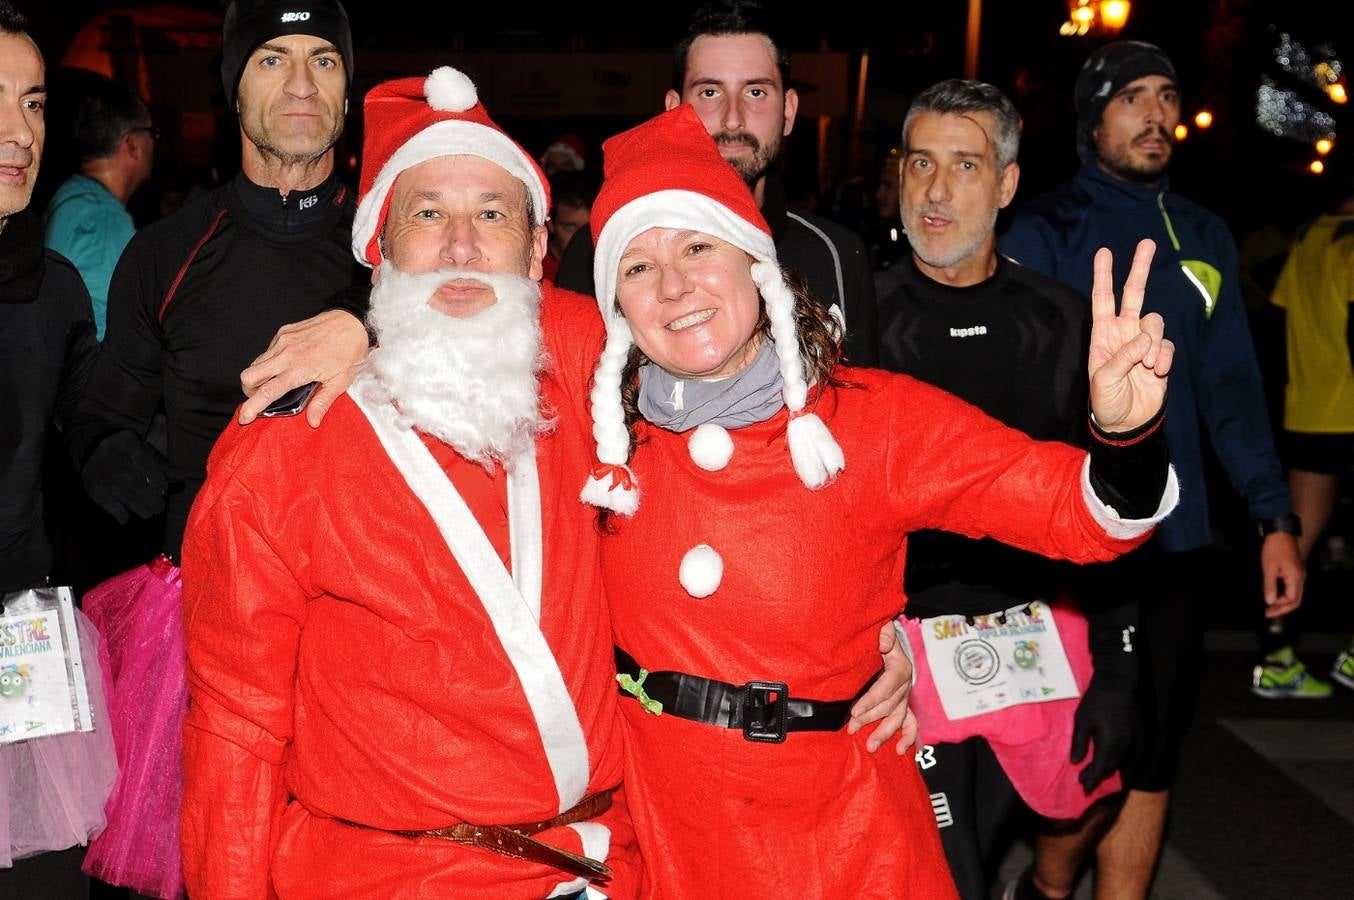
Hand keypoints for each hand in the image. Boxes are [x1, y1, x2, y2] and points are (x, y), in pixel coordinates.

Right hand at [81, 430, 168, 523]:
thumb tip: (181, 478)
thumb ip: (161, 463)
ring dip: (139, 509)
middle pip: (139, 487)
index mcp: (134, 451)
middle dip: (152, 501)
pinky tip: (125, 517)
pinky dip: (118, 513)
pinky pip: (108, 504)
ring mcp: (104, 476)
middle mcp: (118, 463)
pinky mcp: (94, 486)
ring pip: (125, 497)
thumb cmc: (127, 449)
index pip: (151, 472)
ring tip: (148, 513)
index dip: (159, 484)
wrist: (93, 445)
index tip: (163, 491)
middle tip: (159, 508)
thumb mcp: (145, 448)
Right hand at [238, 309, 369, 427]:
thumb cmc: (349, 351)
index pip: (267, 392)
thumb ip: (322, 402)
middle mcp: (286, 354)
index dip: (252, 407)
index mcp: (299, 369)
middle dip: (249, 391)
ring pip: (256, 363)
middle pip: (249, 376)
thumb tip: (312, 422)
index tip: (244, 417)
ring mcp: (283, 341)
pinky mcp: (283, 332)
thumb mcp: (340, 381)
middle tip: (261, 398)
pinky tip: (285, 366)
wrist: (352, 321)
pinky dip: (269, 362)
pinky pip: (267, 351)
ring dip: (258, 377)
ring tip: (274, 383)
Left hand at [848, 620, 917, 754]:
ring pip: (898, 718)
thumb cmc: (879, 636)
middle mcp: (905, 684)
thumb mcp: (881, 629)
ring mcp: (905, 696)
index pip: (887, 686)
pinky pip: (911, 723)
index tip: (855, 711)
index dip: (872, 700)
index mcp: (900, 666)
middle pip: (890, 705)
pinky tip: (899, 749)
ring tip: (870, 745)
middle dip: (870, 718)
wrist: (887, 640)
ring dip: (884, 732)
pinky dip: (908, 737)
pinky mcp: (903, 704)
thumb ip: (883, 633)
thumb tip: (883, 644)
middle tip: (852, 728)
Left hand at [1070, 674, 1135, 792]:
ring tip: (1095, 773)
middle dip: (1098, 776)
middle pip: (1111, 768)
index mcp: (1110, 745)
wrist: (1119, 682)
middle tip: (1085, 780)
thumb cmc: (1097, 700)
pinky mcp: (1138, 734)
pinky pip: (1129, 755)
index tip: (1083, 789)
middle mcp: (1125, 747)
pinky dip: (1119, 762)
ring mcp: (1134, 740)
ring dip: (1109, 770)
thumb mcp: (1082, 720)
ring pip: (1122, 763)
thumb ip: (1079, 743)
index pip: (1100, 770)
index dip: (1091, 780)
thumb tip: (1075, 762)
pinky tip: (1111, 760)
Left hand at [1088, 239, 1174, 431]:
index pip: (1103, 299)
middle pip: (1134, 294)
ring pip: (1155, 322)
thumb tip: (1144, 339)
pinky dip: (1164, 357)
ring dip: (1153, 342)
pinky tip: (1156, 372)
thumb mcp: (1104, 380)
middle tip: (1147, 243)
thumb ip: (1122, 357)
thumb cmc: (1107, 401)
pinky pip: (1167, 346)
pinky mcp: (1161, 355)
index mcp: (1103, 334)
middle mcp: (1124, 333)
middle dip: (1139, 268)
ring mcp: (1144, 343)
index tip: (1104, 252)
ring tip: (1147, 366)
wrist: (1126, 423)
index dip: (1103, 276)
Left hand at [1260, 532, 1303, 617]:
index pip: (1292, 600)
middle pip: (1295, 600)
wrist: (1281, 533)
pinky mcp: (1295, 571)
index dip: (1280, 608)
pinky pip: (1292, 588)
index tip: (1268, 611)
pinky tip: (1274, 596)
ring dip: (1283, 602)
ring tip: (1270, 607)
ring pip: (1294, 594)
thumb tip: (1269, 601)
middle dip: (1282, 609)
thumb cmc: (1275, 548)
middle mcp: (1300, 578)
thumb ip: (1270, 585)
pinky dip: (1284, 595)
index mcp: (1296, 578)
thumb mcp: (1269, 568)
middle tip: (1269, 613)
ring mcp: (1298, 575)